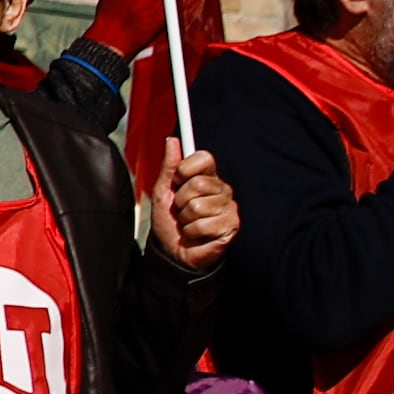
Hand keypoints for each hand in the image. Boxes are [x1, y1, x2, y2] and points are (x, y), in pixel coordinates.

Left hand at [150, 146, 239, 271]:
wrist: (173, 251)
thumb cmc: (169, 223)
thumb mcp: (163, 192)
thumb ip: (169, 167)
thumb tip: (172, 141)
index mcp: (207, 178)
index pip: (204, 158)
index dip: (185, 169)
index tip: (177, 181)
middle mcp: (221, 190)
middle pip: (198, 183)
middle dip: (181, 200)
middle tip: (181, 210)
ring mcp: (228, 208)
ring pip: (198, 206)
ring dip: (185, 219)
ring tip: (188, 224)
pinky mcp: (231, 226)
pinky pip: (203, 224)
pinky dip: (192, 232)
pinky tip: (196, 235)